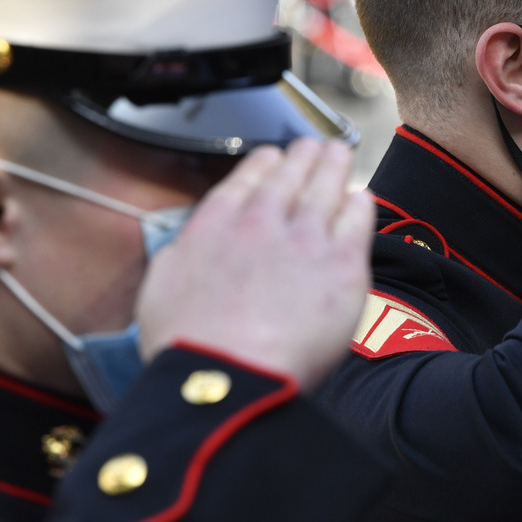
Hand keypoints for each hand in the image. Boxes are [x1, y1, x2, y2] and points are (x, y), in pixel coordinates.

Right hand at [136, 138, 374, 390]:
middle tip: (314, 147)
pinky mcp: (342, 263)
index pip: (246, 179)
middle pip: (290, 175)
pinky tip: (361, 198)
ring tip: (338, 155)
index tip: (272, 158)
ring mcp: (305, 238)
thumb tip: (187, 248)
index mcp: (216, 224)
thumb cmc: (188, 347)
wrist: (226, 374)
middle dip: (304, 156)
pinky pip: (357, 219)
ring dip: (333, 165)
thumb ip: (179, 256)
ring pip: (326, 186)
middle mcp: (262, 220)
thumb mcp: (160, 288)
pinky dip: (359, 202)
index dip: (264, 164)